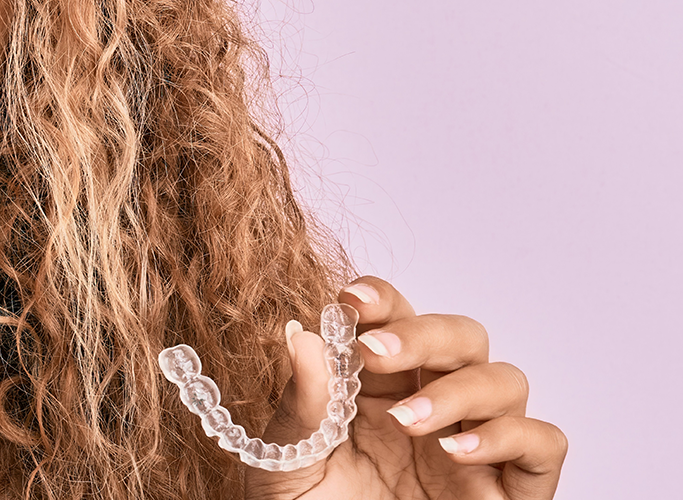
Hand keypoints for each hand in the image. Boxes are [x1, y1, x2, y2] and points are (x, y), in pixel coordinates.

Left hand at [247, 277, 567, 498]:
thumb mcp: (286, 465)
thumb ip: (298, 407)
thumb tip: (303, 336)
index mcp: (378, 390)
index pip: (396, 322)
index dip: (382, 301)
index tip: (349, 302)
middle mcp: (433, 408)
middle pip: (462, 338)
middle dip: (423, 334)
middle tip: (373, 353)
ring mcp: (475, 447)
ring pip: (505, 381)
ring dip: (458, 390)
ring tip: (406, 422)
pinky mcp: (508, 491)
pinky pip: (543, 444)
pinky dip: (511, 437)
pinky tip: (456, 452)